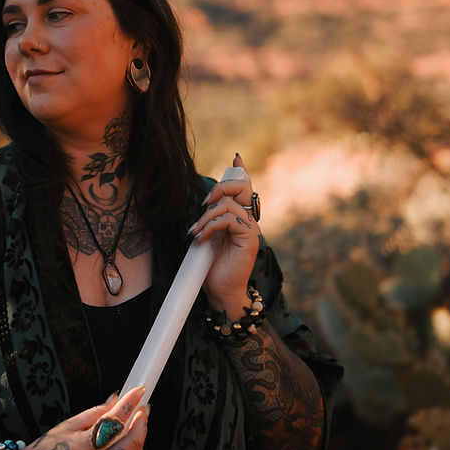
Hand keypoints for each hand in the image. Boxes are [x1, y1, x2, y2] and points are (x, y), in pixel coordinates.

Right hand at [11, 385, 148, 449]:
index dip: (130, 403)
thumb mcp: (68, 426)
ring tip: (137, 430)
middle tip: (144, 410)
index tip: (138, 391)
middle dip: (142, 422)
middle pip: (134, 442)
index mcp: (86, 446)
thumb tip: (116, 399)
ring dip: (139, 443)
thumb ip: (95, 413)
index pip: (116, 419)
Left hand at [189, 152, 260, 319]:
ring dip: (207, 216)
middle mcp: (249, 221)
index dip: (241, 172)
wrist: (221, 292)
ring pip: (230, 204)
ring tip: (197, 231)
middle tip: (204, 204)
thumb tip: (206, 203)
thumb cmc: (213, 267)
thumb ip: (211, 219)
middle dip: (220, 188)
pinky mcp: (249, 239)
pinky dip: (211, 226)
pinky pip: (229, 220)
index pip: (245, 188)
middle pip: (243, 187)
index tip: (236, 158)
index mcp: (240, 218)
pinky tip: (203, 237)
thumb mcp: (209, 237)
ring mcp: (251, 230)